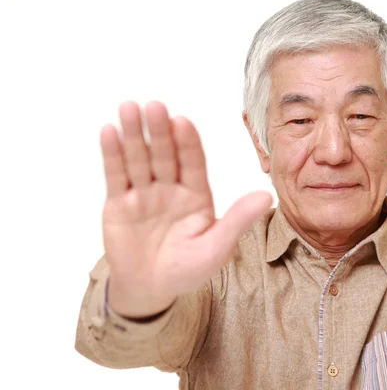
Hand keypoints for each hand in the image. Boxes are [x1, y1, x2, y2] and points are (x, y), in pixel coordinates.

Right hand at [100, 101, 271, 317]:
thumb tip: (267, 196)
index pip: (193, 163)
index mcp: (196, 195)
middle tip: (155, 106)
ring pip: (140, 159)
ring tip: (129, 108)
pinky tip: (109, 132)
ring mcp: (144, 194)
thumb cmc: (188, 268)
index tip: (183, 122)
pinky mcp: (120, 203)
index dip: (188, 143)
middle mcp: (171, 188)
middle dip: (160, 132)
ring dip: (134, 134)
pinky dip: (113, 154)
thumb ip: (237, 220)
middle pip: (165, 155)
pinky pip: (116, 175)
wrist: (152, 289)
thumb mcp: (216, 247)